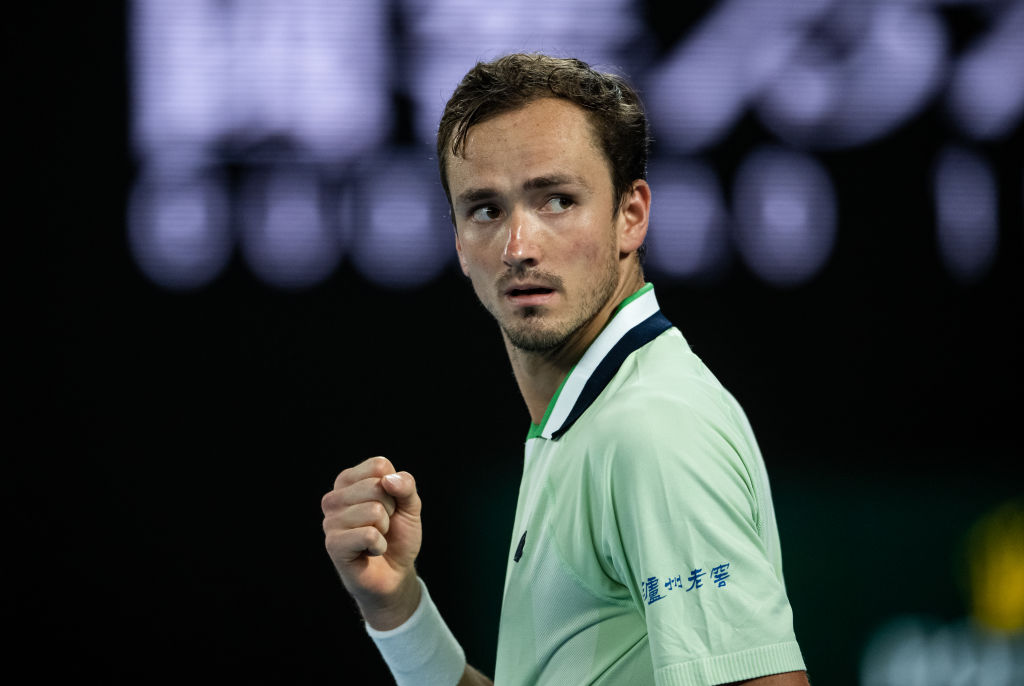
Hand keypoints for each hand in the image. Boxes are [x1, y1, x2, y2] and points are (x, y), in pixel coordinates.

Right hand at [321, 456, 422, 627]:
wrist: (394, 573)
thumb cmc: (397, 536)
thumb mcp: (410, 505)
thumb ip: (406, 486)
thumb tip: (389, 480)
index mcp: (348, 481)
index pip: (379, 465)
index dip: (394, 487)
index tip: (389, 505)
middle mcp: (334, 498)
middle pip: (376, 486)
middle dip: (390, 509)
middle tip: (383, 525)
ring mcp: (330, 521)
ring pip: (374, 511)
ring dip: (384, 529)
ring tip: (375, 538)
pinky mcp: (333, 544)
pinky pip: (369, 535)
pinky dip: (379, 545)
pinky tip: (371, 551)